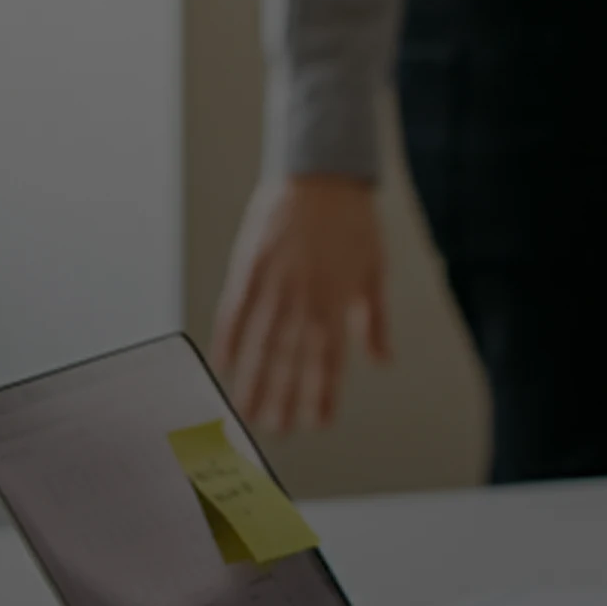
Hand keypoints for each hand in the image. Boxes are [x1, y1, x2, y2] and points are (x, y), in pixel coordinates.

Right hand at [210, 173, 391, 435]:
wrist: (323, 173)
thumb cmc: (353, 222)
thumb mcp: (373, 270)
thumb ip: (375, 319)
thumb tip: (383, 359)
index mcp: (338, 300)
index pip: (329, 358)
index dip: (322, 392)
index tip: (317, 423)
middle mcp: (306, 297)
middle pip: (292, 358)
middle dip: (284, 398)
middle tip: (274, 432)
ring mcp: (276, 282)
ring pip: (262, 343)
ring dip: (254, 380)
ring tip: (245, 412)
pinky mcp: (250, 265)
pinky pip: (235, 310)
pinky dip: (229, 339)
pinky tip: (224, 365)